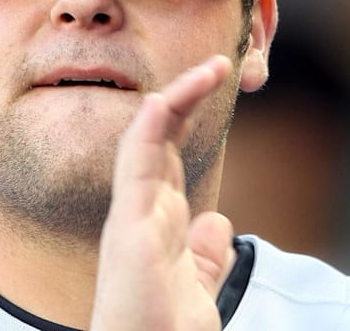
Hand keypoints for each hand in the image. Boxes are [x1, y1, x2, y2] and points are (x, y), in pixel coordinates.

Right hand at [90, 55, 236, 330]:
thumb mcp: (198, 287)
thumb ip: (205, 254)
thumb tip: (218, 221)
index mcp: (153, 222)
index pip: (168, 153)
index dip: (188, 114)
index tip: (216, 81)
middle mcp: (138, 214)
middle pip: (157, 137)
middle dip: (186, 95)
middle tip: (219, 62)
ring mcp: (131, 220)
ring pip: (145, 142)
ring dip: (176, 100)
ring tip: (207, 70)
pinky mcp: (130, 235)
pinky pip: (134, 172)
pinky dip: (146, 133)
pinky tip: (162, 101)